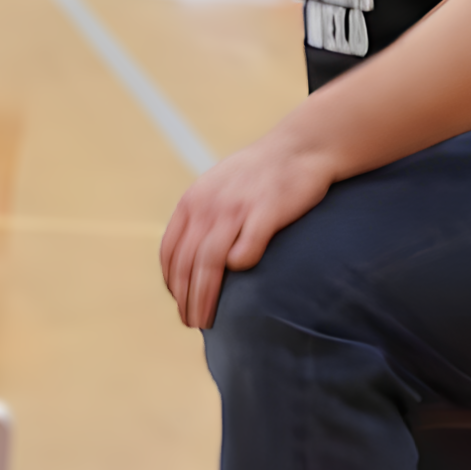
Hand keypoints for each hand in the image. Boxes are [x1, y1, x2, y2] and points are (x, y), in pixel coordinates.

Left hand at [158, 135, 337, 329]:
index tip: (179, 301)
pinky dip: (239, 268)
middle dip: (185, 298)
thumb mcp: (218, 187)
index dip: (171, 282)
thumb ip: (201, 216)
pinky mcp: (266, 213)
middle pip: (187, 263)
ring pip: (209, 264)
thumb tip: (188, 258)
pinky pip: (246, 251)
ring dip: (204, 297)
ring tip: (206, 321)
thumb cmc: (260, 174)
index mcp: (193, 201)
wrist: (300, 147)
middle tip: (191, 322)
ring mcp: (237, 209)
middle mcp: (209, 205)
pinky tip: (241, 282)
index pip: (170, 251)